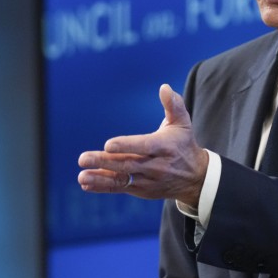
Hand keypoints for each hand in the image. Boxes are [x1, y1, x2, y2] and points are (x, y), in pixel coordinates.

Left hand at [78, 84, 208, 206]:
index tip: (108, 145)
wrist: (195, 177)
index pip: (144, 146)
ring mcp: (148, 180)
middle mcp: (157, 166)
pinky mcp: (142, 190)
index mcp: (165, 147)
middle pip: (128, 164)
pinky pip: (121, 189)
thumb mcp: (183, 124)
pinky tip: (86, 183)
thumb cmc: (183, 144)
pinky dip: (103, 187)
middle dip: (104, 161)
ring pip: (122, 179)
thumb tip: (164, 87)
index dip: (126, 146)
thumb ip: (173, 105)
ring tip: (82, 176)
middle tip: (83, 158)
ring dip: (100, 178)